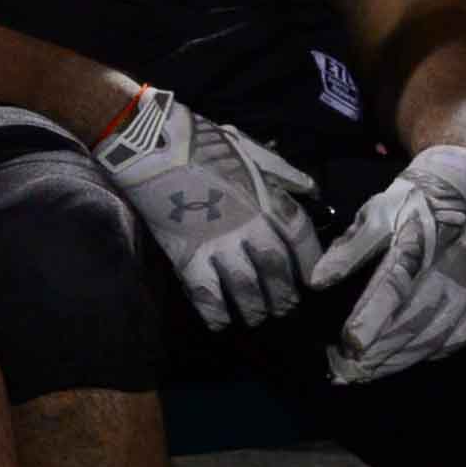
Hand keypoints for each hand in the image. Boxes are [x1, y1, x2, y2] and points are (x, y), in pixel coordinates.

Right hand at [92, 86, 320, 329]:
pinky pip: (205, 293)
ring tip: (256, 317)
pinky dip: (214, 313)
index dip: (311, 262)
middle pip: (275, 269)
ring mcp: (217, 243)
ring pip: (245, 287)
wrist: (151, 146)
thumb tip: (313, 191)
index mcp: (266, 197)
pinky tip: (219, 323)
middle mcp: (248, 225)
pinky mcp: (186, 254)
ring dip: (254, 308)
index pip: (301, 238)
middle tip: (285, 307)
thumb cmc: (203, 143)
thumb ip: (283, 173)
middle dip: (283, 294)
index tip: (313, 280)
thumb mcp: (252, 149)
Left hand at [308, 143, 465, 383]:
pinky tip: (394, 363)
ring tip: (359, 376)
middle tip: (341, 372)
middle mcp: (448, 273)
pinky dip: (420, 356)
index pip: (393, 288)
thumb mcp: (379, 212)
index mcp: (419, 246)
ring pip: (428, 338)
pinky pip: (450, 342)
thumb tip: (316, 281)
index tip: (349, 344)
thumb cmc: (416, 203)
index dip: (371, 318)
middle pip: (409, 323)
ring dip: (392, 360)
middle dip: (374, 352)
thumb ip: (350, 249)